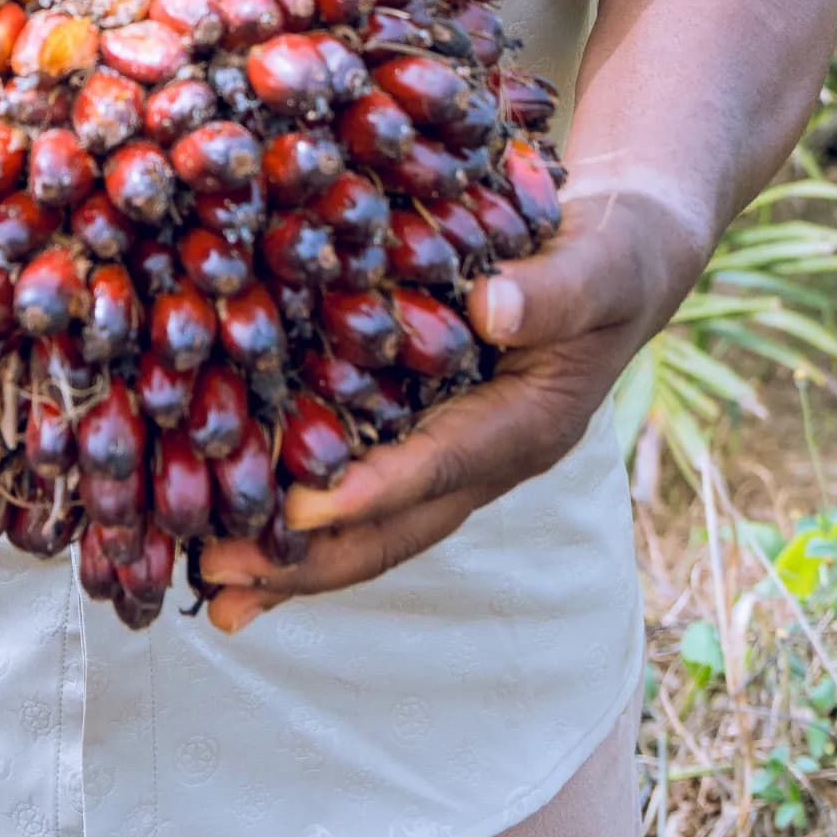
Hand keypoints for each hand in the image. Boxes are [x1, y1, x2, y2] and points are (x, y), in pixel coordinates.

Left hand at [199, 180, 706, 634]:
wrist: (626, 255)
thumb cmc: (617, 257)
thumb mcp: (602, 265)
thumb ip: (555, 292)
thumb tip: (491, 307)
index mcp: (528, 426)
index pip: (441, 469)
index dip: (372, 492)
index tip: (296, 512)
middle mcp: (486, 456)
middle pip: (394, 526)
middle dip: (308, 560)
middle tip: (218, 576)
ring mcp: (455, 449)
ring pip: (372, 520)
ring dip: (293, 556)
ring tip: (210, 582)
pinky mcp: (427, 423)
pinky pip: (363, 476)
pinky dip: (303, 506)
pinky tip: (240, 515)